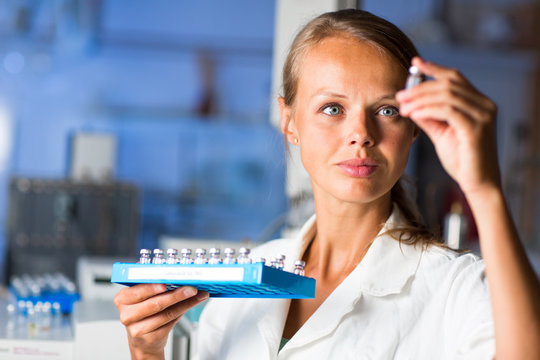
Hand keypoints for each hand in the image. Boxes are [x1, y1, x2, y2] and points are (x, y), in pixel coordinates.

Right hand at [114, 284, 208, 358]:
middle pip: (154, 304)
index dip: (151, 287)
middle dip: (176, 294)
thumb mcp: (143, 297)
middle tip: (191, 288)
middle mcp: (127, 314)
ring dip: (185, 302)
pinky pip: (171, 322)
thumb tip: (176, 275)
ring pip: (166, 314)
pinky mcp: (149, 338)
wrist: (143, 339)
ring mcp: (137, 329)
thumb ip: (155, 285)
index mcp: (122, 299)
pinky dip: (184, 310)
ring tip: (197, 294)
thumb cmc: (145, 313)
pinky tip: (192, 303)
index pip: (138, 291)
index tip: (166, 283)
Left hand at [396, 57, 499, 195]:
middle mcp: (484, 105)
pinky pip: (448, 110)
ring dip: (420, 98)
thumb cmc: (461, 160)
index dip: (434, 68)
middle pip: (449, 83)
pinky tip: (413, 113)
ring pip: (447, 95)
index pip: (455, 78)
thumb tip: (410, 104)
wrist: (477, 184)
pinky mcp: (476, 128)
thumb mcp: (441, 133)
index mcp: (478, 103)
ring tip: (402, 106)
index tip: (415, 63)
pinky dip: (427, 109)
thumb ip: (428, 117)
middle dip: (420, 87)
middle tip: (399, 94)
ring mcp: (483, 115)